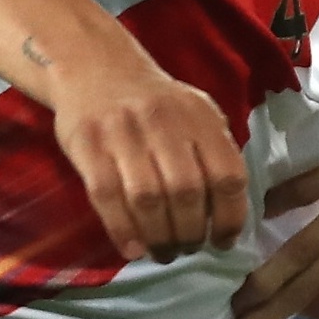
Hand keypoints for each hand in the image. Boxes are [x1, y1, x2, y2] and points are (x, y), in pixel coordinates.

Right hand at [45, 49, 249, 263]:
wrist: (95, 66)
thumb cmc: (155, 103)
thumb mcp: (197, 114)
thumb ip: (215, 154)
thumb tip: (229, 215)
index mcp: (200, 118)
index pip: (227, 176)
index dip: (230, 218)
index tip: (224, 241)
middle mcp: (164, 123)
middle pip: (186, 193)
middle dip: (191, 233)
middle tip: (188, 249)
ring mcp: (123, 133)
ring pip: (148, 200)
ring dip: (160, 237)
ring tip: (164, 253)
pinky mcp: (88, 145)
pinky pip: (107, 197)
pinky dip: (123, 230)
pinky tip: (135, 249)